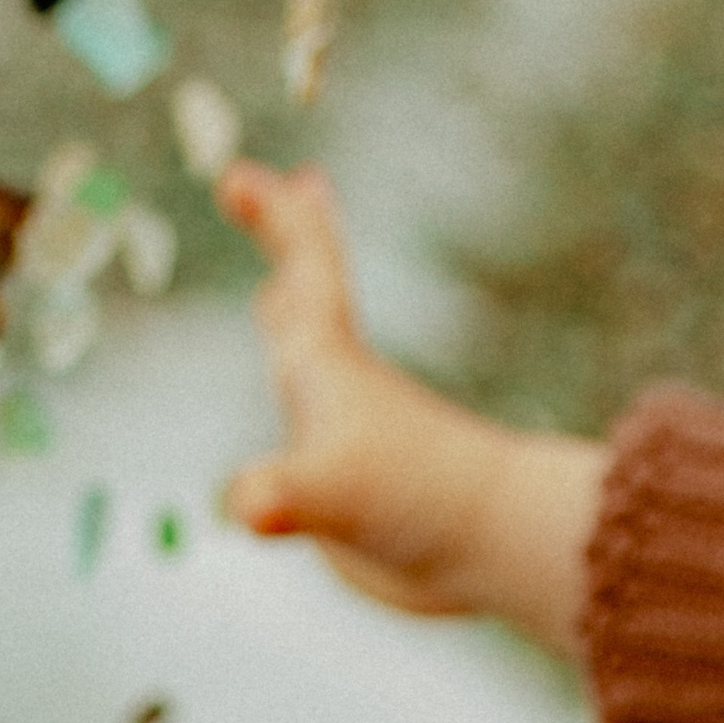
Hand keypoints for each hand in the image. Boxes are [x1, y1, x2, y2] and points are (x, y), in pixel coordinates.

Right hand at [218, 161, 605, 655]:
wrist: (487, 547)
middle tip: (250, 185)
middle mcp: (338, 386)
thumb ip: (285, 498)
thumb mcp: (334, 497)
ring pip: (310, 354)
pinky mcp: (352, 479)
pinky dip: (299, 397)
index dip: (274, 219)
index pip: (304, 270)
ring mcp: (347, 430)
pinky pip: (313, 420)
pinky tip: (299, 408)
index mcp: (330, 367)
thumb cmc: (416, 503)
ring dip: (291, 317)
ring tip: (275, 296)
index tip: (237, 175)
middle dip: (279, 238)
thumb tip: (246, 505)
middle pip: (306, 292)